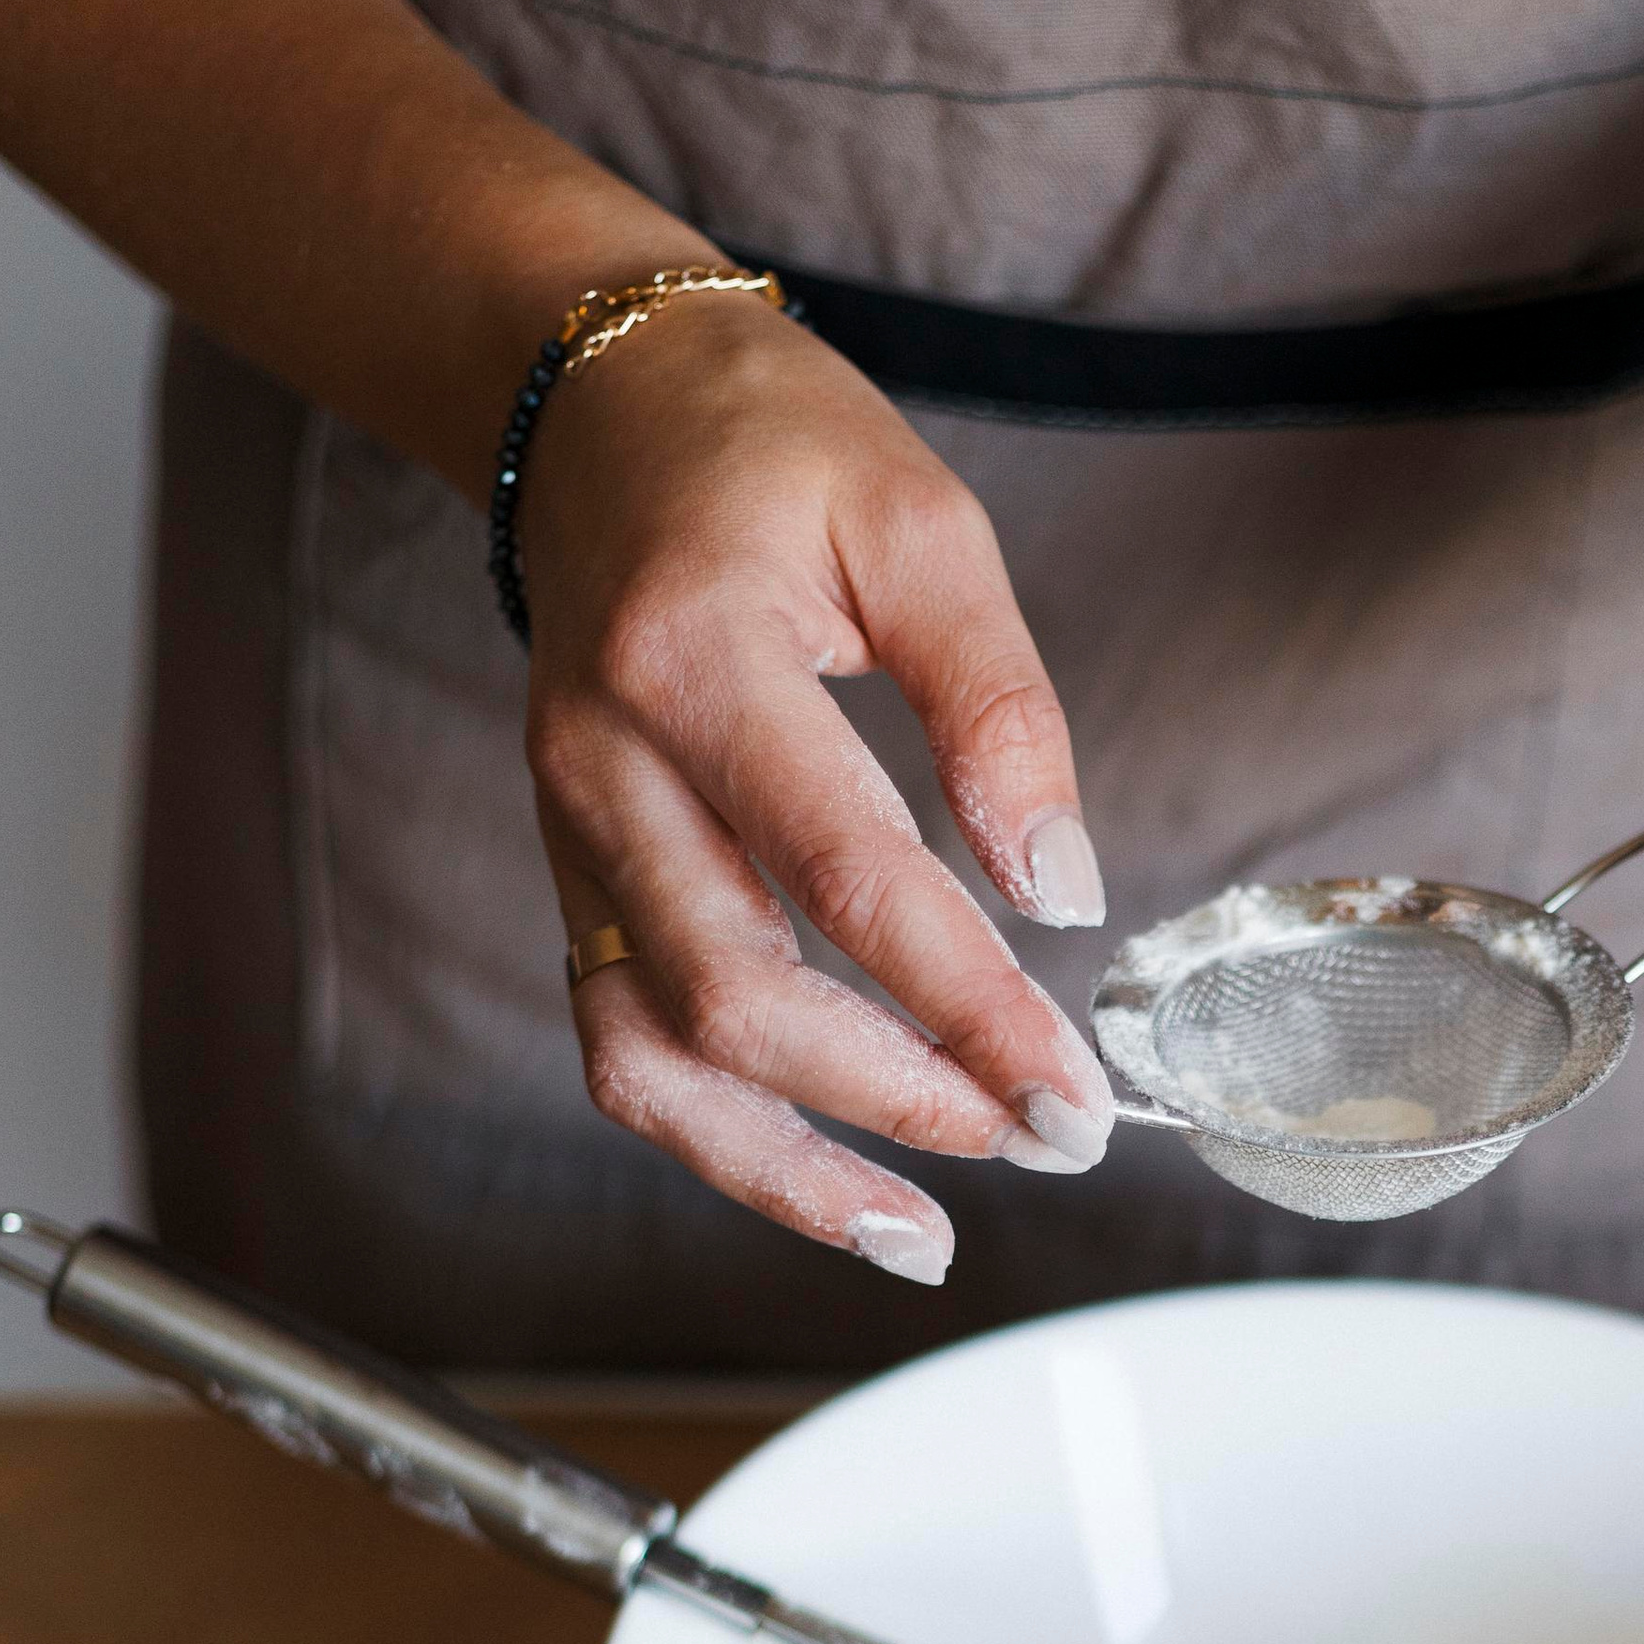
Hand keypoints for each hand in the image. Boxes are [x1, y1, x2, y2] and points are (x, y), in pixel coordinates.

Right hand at [518, 296, 1115, 1282]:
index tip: (1071, 1091)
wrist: (592, 409)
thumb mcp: (922, 526)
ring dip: (786, 1169)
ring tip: (921, 1235)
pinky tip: (837, 1177)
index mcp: (695, 662)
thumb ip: (1001, 708)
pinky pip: (626, 1046)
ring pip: (650, 1059)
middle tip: (1047, 1141)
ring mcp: (571, 837)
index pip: (848, 878)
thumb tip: (1062, 894)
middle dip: (901, 1099)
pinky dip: (725, 1136)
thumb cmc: (771, 451)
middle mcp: (606, 768)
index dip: (969, 1007)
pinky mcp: (575, 880)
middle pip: (736, 997)